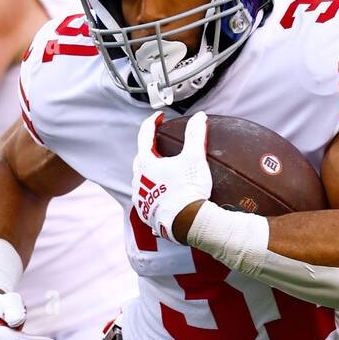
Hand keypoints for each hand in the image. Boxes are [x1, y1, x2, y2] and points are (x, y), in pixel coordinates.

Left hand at [131, 110, 211, 241]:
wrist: (186, 223)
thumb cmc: (189, 189)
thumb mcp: (194, 158)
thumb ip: (195, 135)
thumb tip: (200, 117)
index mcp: (146, 164)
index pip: (145, 135)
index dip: (152, 123)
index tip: (159, 117)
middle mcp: (138, 180)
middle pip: (140, 158)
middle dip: (149, 148)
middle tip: (158, 144)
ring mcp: (141, 198)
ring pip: (141, 180)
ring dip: (149, 173)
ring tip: (160, 170)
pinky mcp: (146, 213)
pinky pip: (146, 199)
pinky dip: (152, 192)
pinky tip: (161, 194)